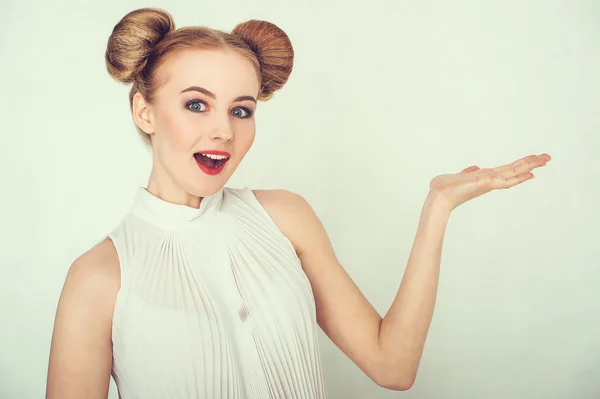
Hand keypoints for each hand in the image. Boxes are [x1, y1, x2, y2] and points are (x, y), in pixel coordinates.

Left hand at [428, 153, 550, 211]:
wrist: (438, 197)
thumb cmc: (444, 188)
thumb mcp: (457, 175)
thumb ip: (466, 172)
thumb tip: (473, 167)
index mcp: (484, 177)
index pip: (506, 170)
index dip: (520, 165)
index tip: (532, 161)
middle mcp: (490, 180)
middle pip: (514, 170)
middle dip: (531, 163)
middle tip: (547, 158)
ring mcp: (489, 182)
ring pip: (514, 173)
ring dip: (529, 166)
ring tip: (545, 160)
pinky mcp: (485, 184)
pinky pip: (506, 181)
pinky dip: (518, 178)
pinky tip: (530, 174)